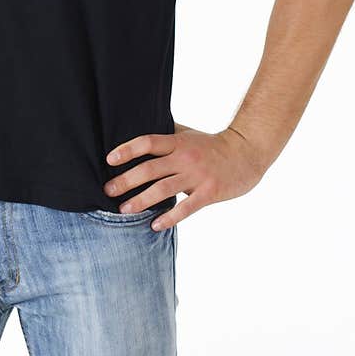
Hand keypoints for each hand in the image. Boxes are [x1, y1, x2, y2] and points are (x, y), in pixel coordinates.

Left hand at [103, 122, 267, 228]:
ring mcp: (197, 176)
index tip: (109, 160)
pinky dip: (169, 218)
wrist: (246, 153)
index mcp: (178, 142)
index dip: (127, 150)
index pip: (147, 142)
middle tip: (108, 190)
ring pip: (163, 189)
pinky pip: (186, 208)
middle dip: (126, 180)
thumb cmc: (213, 145)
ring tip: (124, 210)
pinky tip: (154, 225)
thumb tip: (139, 130)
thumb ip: (167, 136)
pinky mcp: (209, 192)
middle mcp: (184, 158)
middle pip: (149, 169)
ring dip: (141, 201)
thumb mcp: (188, 134)